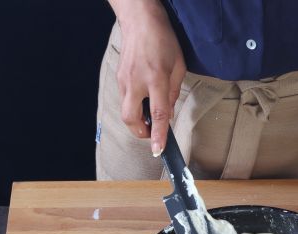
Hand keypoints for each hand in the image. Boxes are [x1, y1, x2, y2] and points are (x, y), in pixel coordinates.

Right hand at [116, 0, 185, 154]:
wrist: (140, 20)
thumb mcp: (178, 66)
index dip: (158, 135)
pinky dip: (134, 106)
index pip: (157, 114)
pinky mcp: (118, 79)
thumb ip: (174, 92)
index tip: (157, 150)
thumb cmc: (163, 40)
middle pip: (131, 119)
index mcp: (156, 79)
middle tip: (152, 132)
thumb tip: (168, 112)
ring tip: (149, 113)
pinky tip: (144, 98)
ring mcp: (124, 81)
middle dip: (141, 132)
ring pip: (125, 112)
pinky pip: (125, 100)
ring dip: (137, 120)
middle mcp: (136, 82)